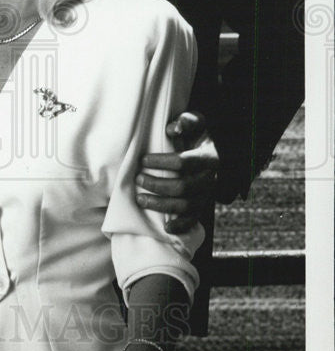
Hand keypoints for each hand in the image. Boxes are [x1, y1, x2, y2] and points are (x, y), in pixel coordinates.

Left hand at [136, 111, 218, 232]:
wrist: (212, 150)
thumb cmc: (198, 135)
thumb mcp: (196, 123)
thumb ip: (187, 122)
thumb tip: (173, 128)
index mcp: (208, 157)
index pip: (183, 162)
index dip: (161, 162)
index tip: (143, 160)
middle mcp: (210, 178)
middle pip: (183, 187)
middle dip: (157, 185)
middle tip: (138, 179)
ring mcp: (206, 194)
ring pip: (185, 206)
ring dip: (160, 205)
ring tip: (140, 199)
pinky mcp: (202, 205)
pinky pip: (194, 220)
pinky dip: (180, 226)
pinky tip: (165, 228)